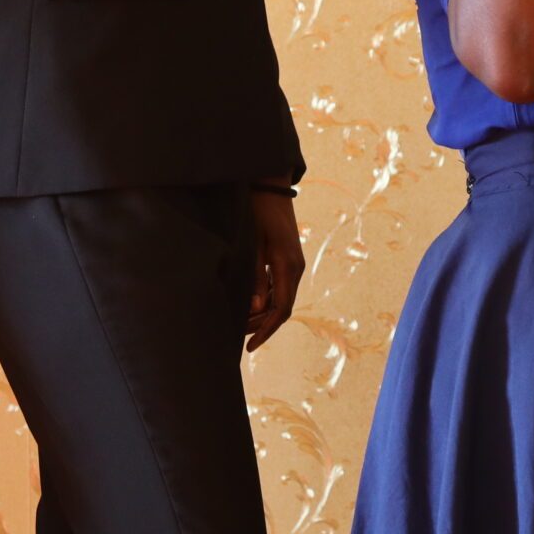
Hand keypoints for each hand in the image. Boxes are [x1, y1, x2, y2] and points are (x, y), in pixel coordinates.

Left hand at [244, 189, 305, 352]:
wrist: (269, 187)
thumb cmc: (257, 213)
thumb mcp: (253, 245)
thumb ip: (255, 277)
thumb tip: (257, 308)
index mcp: (288, 266)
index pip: (281, 310)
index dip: (266, 331)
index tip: (250, 346)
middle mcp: (295, 267)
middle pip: (282, 308)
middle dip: (262, 325)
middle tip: (237, 336)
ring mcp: (293, 262)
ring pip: (282, 298)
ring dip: (263, 313)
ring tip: (240, 324)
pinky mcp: (287, 258)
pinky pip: (280, 286)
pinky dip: (266, 300)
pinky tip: (249, 304)